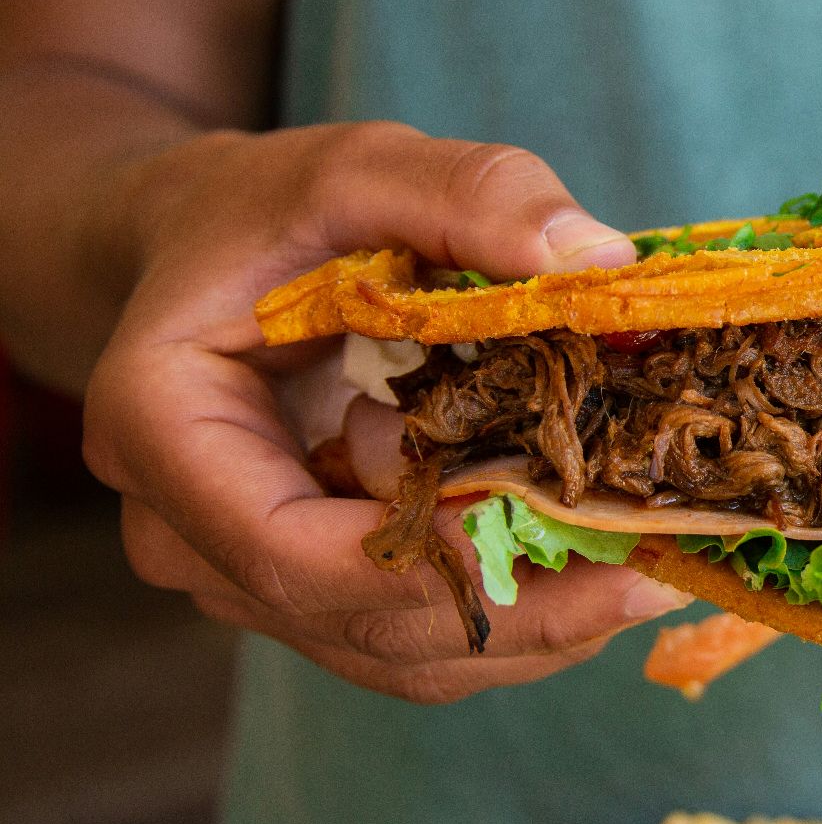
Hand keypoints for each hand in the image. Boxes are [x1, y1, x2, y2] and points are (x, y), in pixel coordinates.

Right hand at [82, 122, 687, 701]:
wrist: (209, 256)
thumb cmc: (271, 213)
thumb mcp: (361, 167)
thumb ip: (468, 193)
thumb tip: (596, 258)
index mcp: (165, 431)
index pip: (287, 552)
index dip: (429, 559)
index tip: (557, 524)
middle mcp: (188, 536)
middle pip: (364, 623)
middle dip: (519, 606)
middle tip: (654, 567)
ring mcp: (248, 583)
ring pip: (404, 656)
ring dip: (534, 628)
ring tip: (649, 571)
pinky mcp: (314, 599)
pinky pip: (421, 643)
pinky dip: (516, 620)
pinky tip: (603, 574)